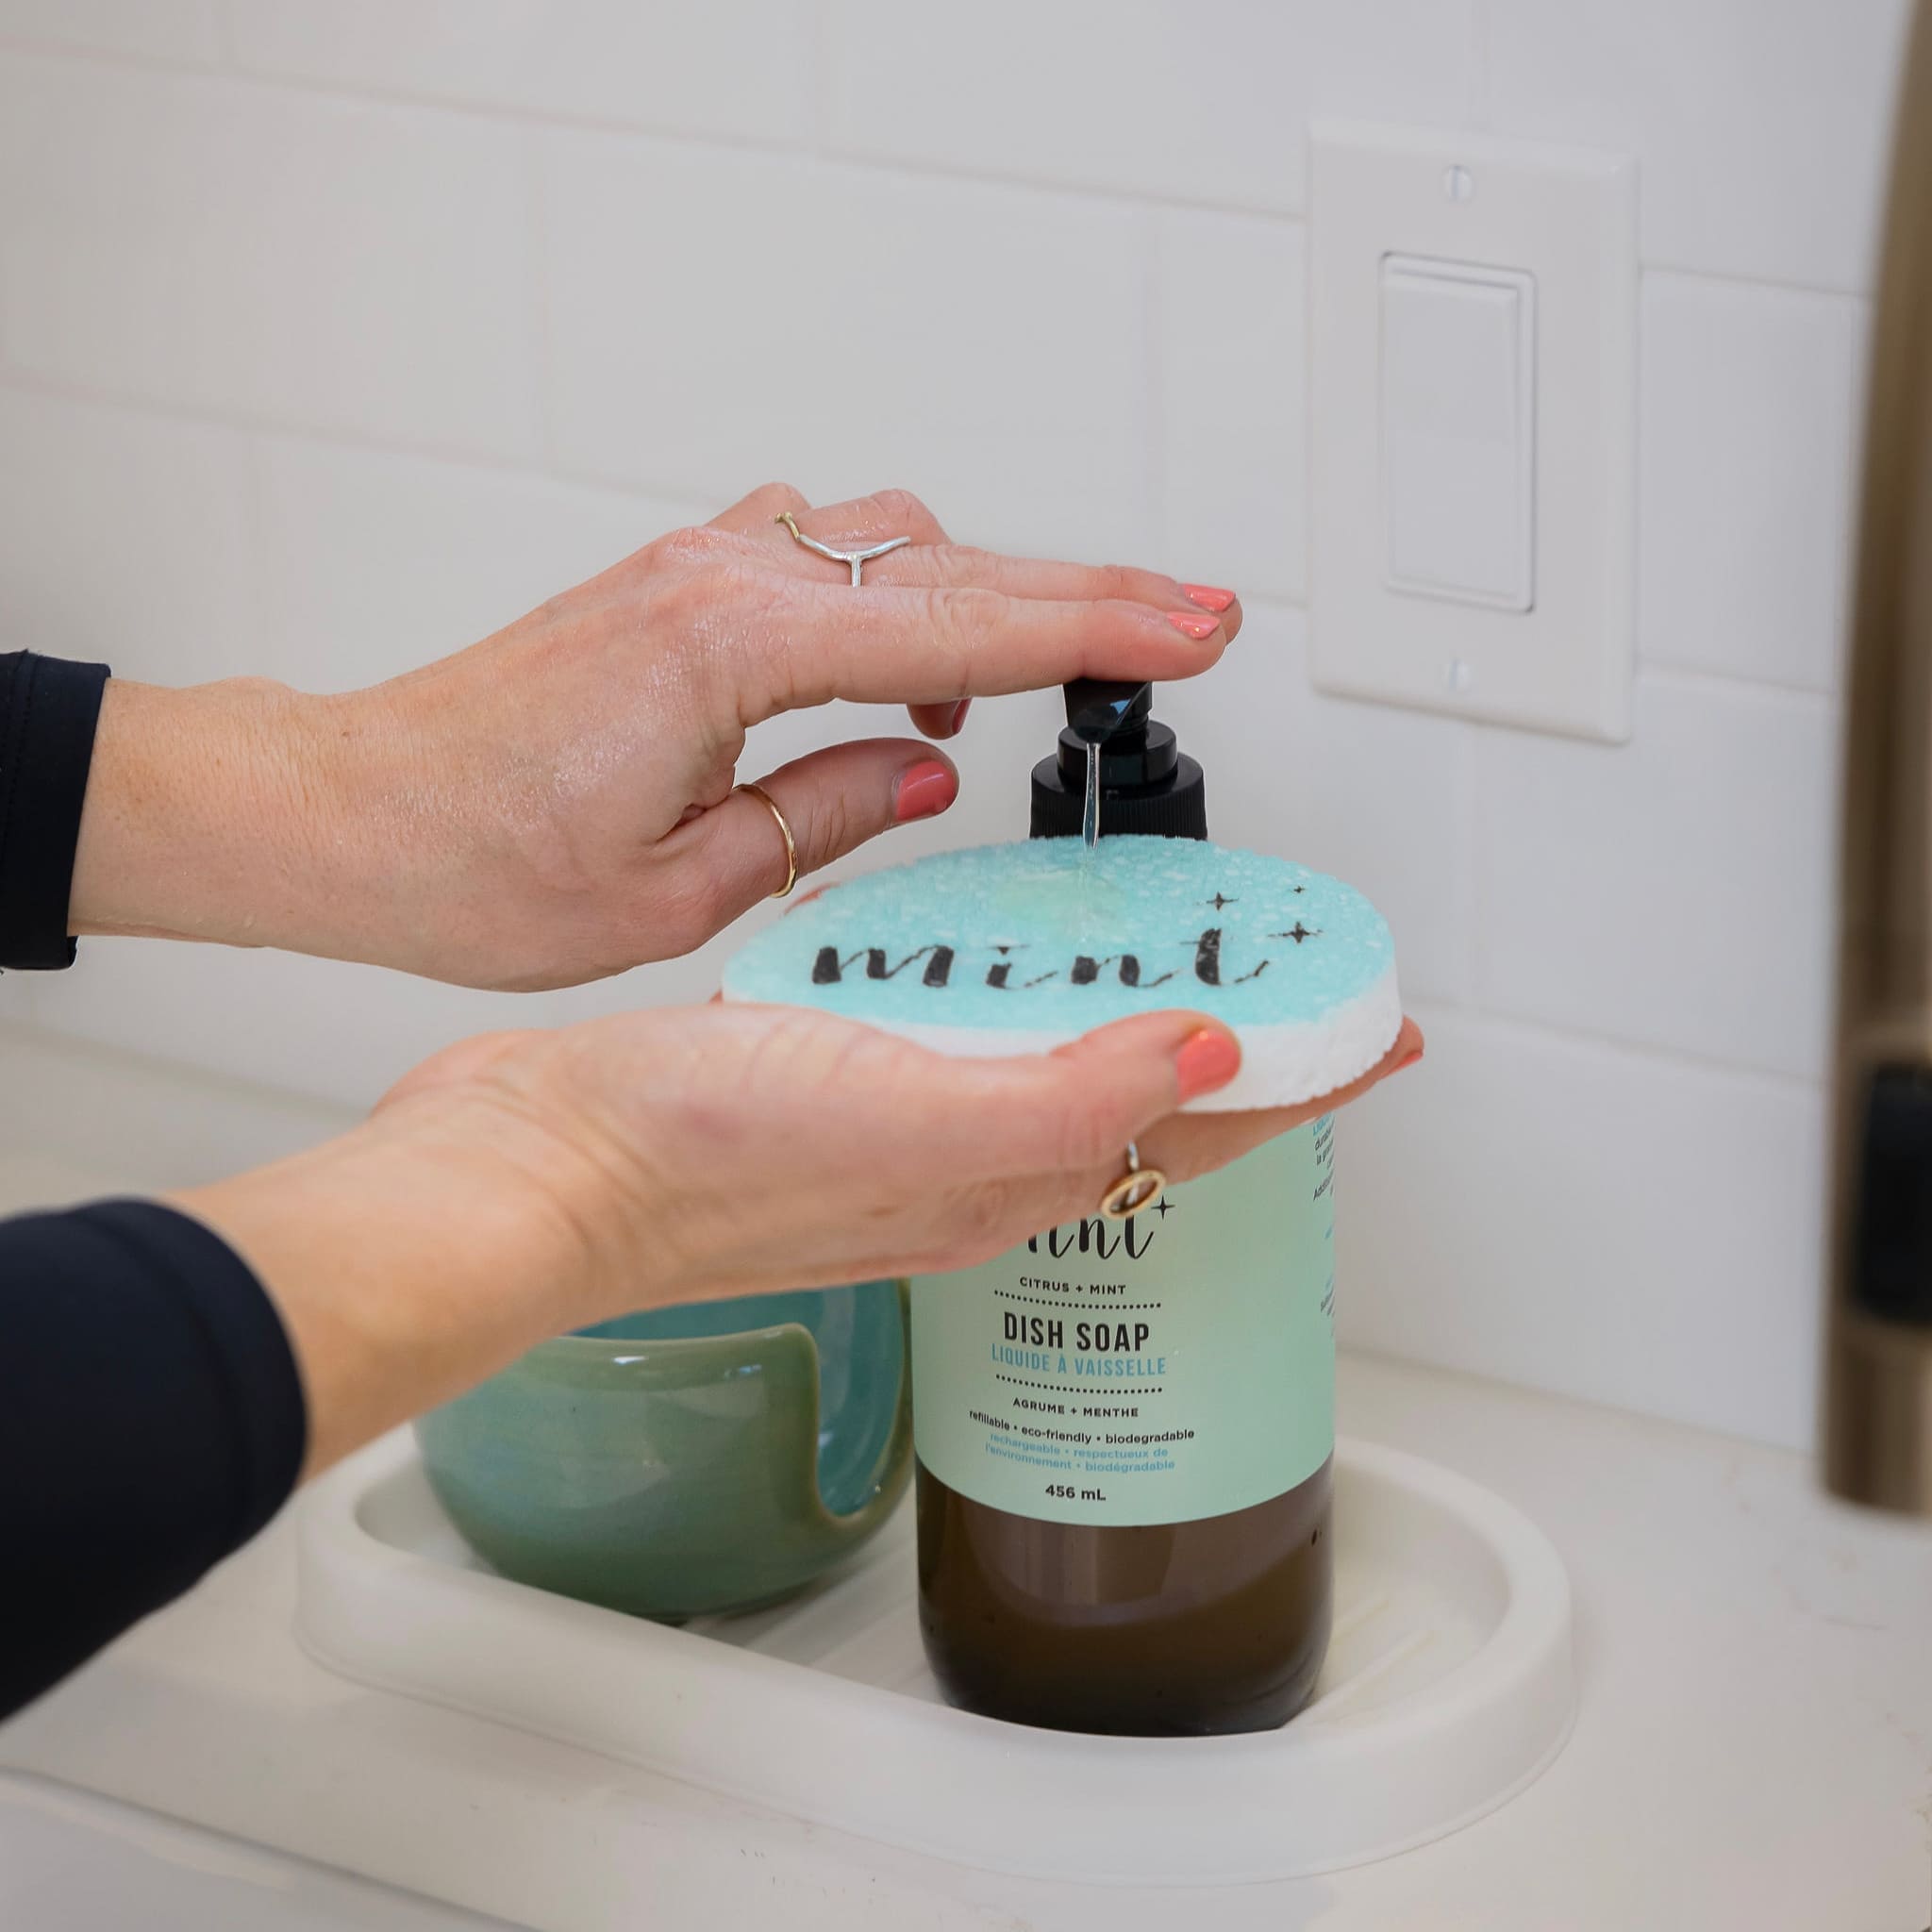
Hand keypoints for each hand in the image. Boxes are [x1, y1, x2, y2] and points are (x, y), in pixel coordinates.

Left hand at [71, 484, 1240, 988]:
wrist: (348, 814)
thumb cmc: (473, 865)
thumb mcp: (677, 887)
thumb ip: (824, 814)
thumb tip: (925, 766)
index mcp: (729, 650)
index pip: (960, 629)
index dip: (1094, 629)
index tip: (1194, 629)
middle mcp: (719, 580)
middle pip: (950, 566)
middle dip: (1089, 593)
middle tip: (1197, 618)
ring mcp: (697, 568)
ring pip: (895, 548)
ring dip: (999, 593)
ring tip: (1089, 651)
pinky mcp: (678, 585)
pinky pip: (828, 559)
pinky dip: (905, 598)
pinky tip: (926, 666)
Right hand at [179, 1004, 1419, 1474]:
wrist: (538, 1165)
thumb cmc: (699, 1161)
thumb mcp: (913, 1115)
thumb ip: (1073, 1095)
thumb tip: (1219, 1056)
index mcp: (1007, 1177)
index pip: (1203, 1128)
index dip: (1305, 1076)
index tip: (1380, 1030)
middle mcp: (968, 1158)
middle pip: (1146, 1094)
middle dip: (1236, 1038)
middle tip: (1289, 966)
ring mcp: (898, 1119)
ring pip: (1055, 1056)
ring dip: (1124, 1006)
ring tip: (1167, 942)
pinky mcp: (830, 1074)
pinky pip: (960, 1025)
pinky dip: (1007, 981)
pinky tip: (989, 938)